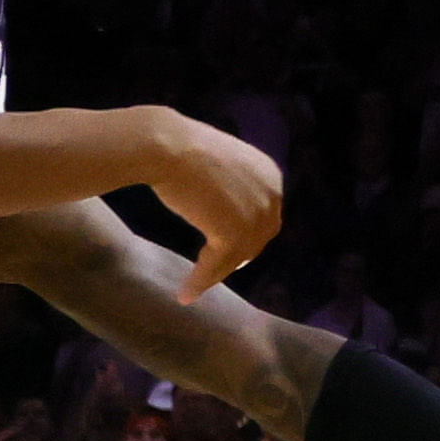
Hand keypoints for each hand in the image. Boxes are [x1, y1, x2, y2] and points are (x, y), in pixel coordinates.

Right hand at [134, 112, 288, 288]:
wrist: (166, 147)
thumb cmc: (182, 149)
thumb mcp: (222, 165)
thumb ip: (232, 186)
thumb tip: (227, 209)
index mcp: (271, 175)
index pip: (264, 215)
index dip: (248, 236)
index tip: (230, 251)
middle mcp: (273, 195)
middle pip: (257, 238)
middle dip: (237, 256)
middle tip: (216, 270)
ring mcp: (257, 216)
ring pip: (237, 256)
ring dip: (215, 274)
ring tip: (194, 287)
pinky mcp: (235, 235)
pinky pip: (217, 266)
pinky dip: (200, 281)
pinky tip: (185, 293)